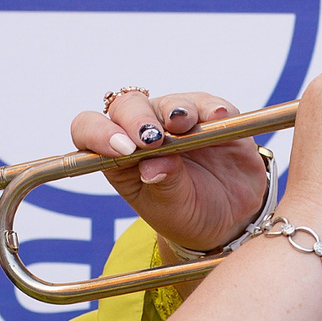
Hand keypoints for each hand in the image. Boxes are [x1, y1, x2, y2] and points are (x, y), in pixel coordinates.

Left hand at [67, 91, 270, 253]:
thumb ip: (163, 185)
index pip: (89, 130)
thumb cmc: (188, 214)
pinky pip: (209, 105)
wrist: (232, 217)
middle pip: (127, 106)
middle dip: (137, 119)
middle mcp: (143, 131)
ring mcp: (177, 120)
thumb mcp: (171, 209)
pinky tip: (217, 117)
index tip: (122, 149)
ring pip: (169, 102)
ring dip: (175, 110)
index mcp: (119, 156)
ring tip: (183, 123)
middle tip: (153, 139)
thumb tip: (154, 166)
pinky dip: (212, 109)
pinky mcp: (210, 116)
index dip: (99, 133)